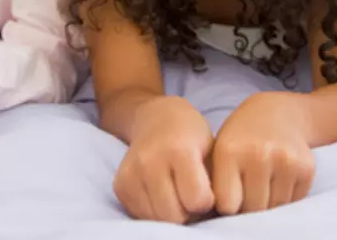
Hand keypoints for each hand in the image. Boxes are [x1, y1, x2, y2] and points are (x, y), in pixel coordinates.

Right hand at [114, 96, 214, 223]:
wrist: (156, 118)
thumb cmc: (191, 135)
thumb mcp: (211, 148)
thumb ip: (214, 180)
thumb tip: (216, 211)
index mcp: (179, 151)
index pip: (197, 200)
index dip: (207, 201)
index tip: (208, 191)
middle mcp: (151, 161)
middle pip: (175, 215)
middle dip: (188, 212)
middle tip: (192, 197)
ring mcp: (132, 173)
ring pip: (157, 219)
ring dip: (171, 213)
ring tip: (178, 195)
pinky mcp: (120, 185)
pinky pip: (140, 216)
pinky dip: (154, 211)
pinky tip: (162, 194)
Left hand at [211, 91, 315, 213]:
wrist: (279, 112)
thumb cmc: (242, 137)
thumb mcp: (220, 150)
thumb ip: (217, 183)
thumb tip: (222, 218)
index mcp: (230, 151)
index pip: (228, 205)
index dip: (228, 204)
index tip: (229, 193)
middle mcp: (259, 155)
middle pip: (252, 209)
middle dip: (249, 205)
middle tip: (248, 188)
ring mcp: (285, 161)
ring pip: (274, 208)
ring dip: (268, 202)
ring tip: (262, 181)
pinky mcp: (306, 168)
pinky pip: (293, 202)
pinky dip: (285, 197)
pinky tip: (278, 177)